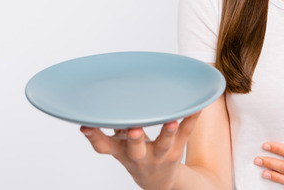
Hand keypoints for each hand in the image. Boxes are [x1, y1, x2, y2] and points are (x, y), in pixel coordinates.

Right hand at [80, 112, 200, 189]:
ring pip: (165, 143)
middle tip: (133, 129)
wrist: (159, 181)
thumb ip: (109, 127)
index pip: (103, 147)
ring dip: (167, 131)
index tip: (85, 126)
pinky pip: (186, 132)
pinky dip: (191, 119)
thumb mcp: (118, 146)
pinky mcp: (177, 149)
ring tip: (171, 121)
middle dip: (134, 139)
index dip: (94, 137)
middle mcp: (140, 156)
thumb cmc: (135, 155)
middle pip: (136, 149)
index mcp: (122, 152)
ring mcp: (160, 154)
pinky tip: (198, 106)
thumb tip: (95, 103)